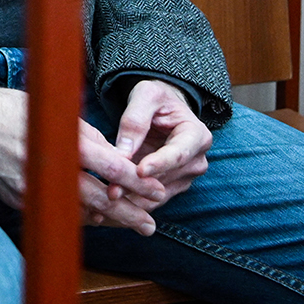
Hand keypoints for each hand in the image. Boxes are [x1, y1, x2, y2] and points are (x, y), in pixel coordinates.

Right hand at [0, 72, 163, 234]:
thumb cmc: (10, 108)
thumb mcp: (53, 110)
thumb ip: (85, 134)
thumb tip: (114, 156)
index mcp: (60, 141)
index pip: (109, 168)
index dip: (136, 182)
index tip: (157, 191)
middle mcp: (47, 169)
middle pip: (98, 198)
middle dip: (128, 212)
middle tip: (150, 223)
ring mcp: (32, 189)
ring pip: (78, 211)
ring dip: (106, 218)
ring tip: (131, 223)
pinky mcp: (19, 200)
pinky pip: (55, 211)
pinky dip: (77, 214)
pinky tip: (96, 216)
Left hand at [111, 79, 212, 206]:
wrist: (163, 110)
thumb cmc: (157, 98)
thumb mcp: (146, 96)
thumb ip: (135, 121)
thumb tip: (123, 153)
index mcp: (197, 135)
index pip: (178, 154)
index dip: (159, 164)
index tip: (139, 171)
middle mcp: (196, 161)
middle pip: (165, 178)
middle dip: (137, 185)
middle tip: (111, 191)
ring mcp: (185, 178)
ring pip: (156, 194)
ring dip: (131, 199)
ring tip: (106, 202)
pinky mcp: (170, 188)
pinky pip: (151, 201)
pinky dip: (131, 204)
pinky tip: (109, 208)